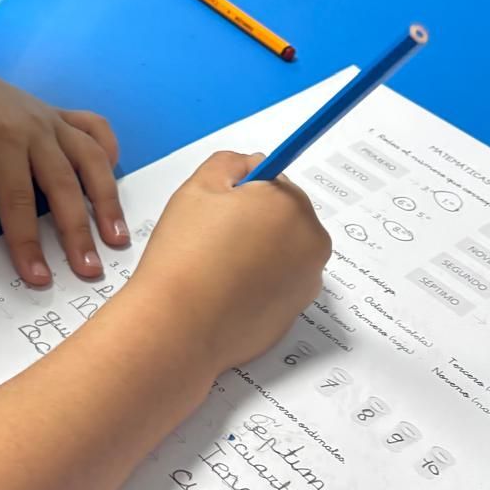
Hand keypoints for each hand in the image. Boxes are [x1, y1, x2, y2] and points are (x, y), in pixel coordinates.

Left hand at [0, 40, 128, 284]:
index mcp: (2, 140)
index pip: (18, 202)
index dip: (28, 243)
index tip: (38, 277)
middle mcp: (36, 129)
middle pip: (64, 186)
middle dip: (78, 232)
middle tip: (90, 269)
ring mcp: (51, 120)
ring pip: (91, 160)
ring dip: (107, 199)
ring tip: (117, 236)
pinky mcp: (59, 114)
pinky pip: (94, 128)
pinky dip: (108, 150)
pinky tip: (114, 175)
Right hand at [131, 150, 330, 381]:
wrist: (178, 327)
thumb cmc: (185, 255)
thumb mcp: (199, 186)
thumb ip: (232, 162)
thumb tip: (253, 166)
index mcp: (292, 206)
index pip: (273, 182)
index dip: (241, 193)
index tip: (220, 208)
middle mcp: (312, 243)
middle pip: (283, 218)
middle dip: (253, 222)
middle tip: (212, 239)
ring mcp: (307, 283)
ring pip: (281, 252)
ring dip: (257, 253)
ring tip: (216, 268)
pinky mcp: (294, 314)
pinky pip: (277, 286)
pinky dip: (257, 284)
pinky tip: (225, 292)